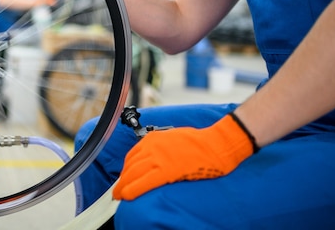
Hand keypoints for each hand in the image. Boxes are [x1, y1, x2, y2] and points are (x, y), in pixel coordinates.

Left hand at [112, 113, 257, 200]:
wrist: (216, 144)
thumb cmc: (200, 142)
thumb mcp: (172, 138)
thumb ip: (159, 147)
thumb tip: (152, 160)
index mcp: (153, 138)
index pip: (132, 156)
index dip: (126, 170)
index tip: (123, 178)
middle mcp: (152, 146)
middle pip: (130, 166)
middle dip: (122, 180)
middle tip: (118, 190)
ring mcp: (158, 158)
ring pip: (133, 174)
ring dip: (124, 187)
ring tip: (121, 196)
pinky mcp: (167, 170)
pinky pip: (144, 182)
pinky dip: (133, 189)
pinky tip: (127, 196)